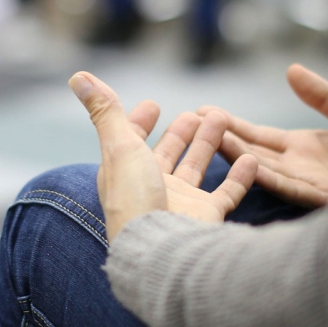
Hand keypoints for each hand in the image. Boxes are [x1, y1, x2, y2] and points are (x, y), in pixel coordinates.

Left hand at [71, 71, 257, 240]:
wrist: (162, 250)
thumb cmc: (135, 199)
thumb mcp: (119, 146)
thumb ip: (105, 111)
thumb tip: (77, 76)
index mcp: (125, 173)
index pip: (131, 141)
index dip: (139, 122)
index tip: (153, 104)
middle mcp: (152, 188)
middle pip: (169, 154)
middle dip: (182, 132)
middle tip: (197, 112)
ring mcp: (180, 204)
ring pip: (197, 167)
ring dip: (210, 143)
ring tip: (223, 117)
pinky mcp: (206, 217)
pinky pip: (227, 193)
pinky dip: (239, 176)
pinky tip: (250, 156)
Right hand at [200, 64, 327, 207]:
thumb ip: (321, 95)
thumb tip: (290, 69)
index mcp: (304, 149)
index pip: (259, 137)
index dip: (232, 125)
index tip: (203, 112)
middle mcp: (300, 168)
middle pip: (253, 152)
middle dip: (223, 139)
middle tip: (190, 124)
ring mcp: (309, 183)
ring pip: (265, 169)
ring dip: (239, 156)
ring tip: (210, 140)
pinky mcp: (324, 198)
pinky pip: (290, 187)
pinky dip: (268, 176)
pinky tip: (247, 165)